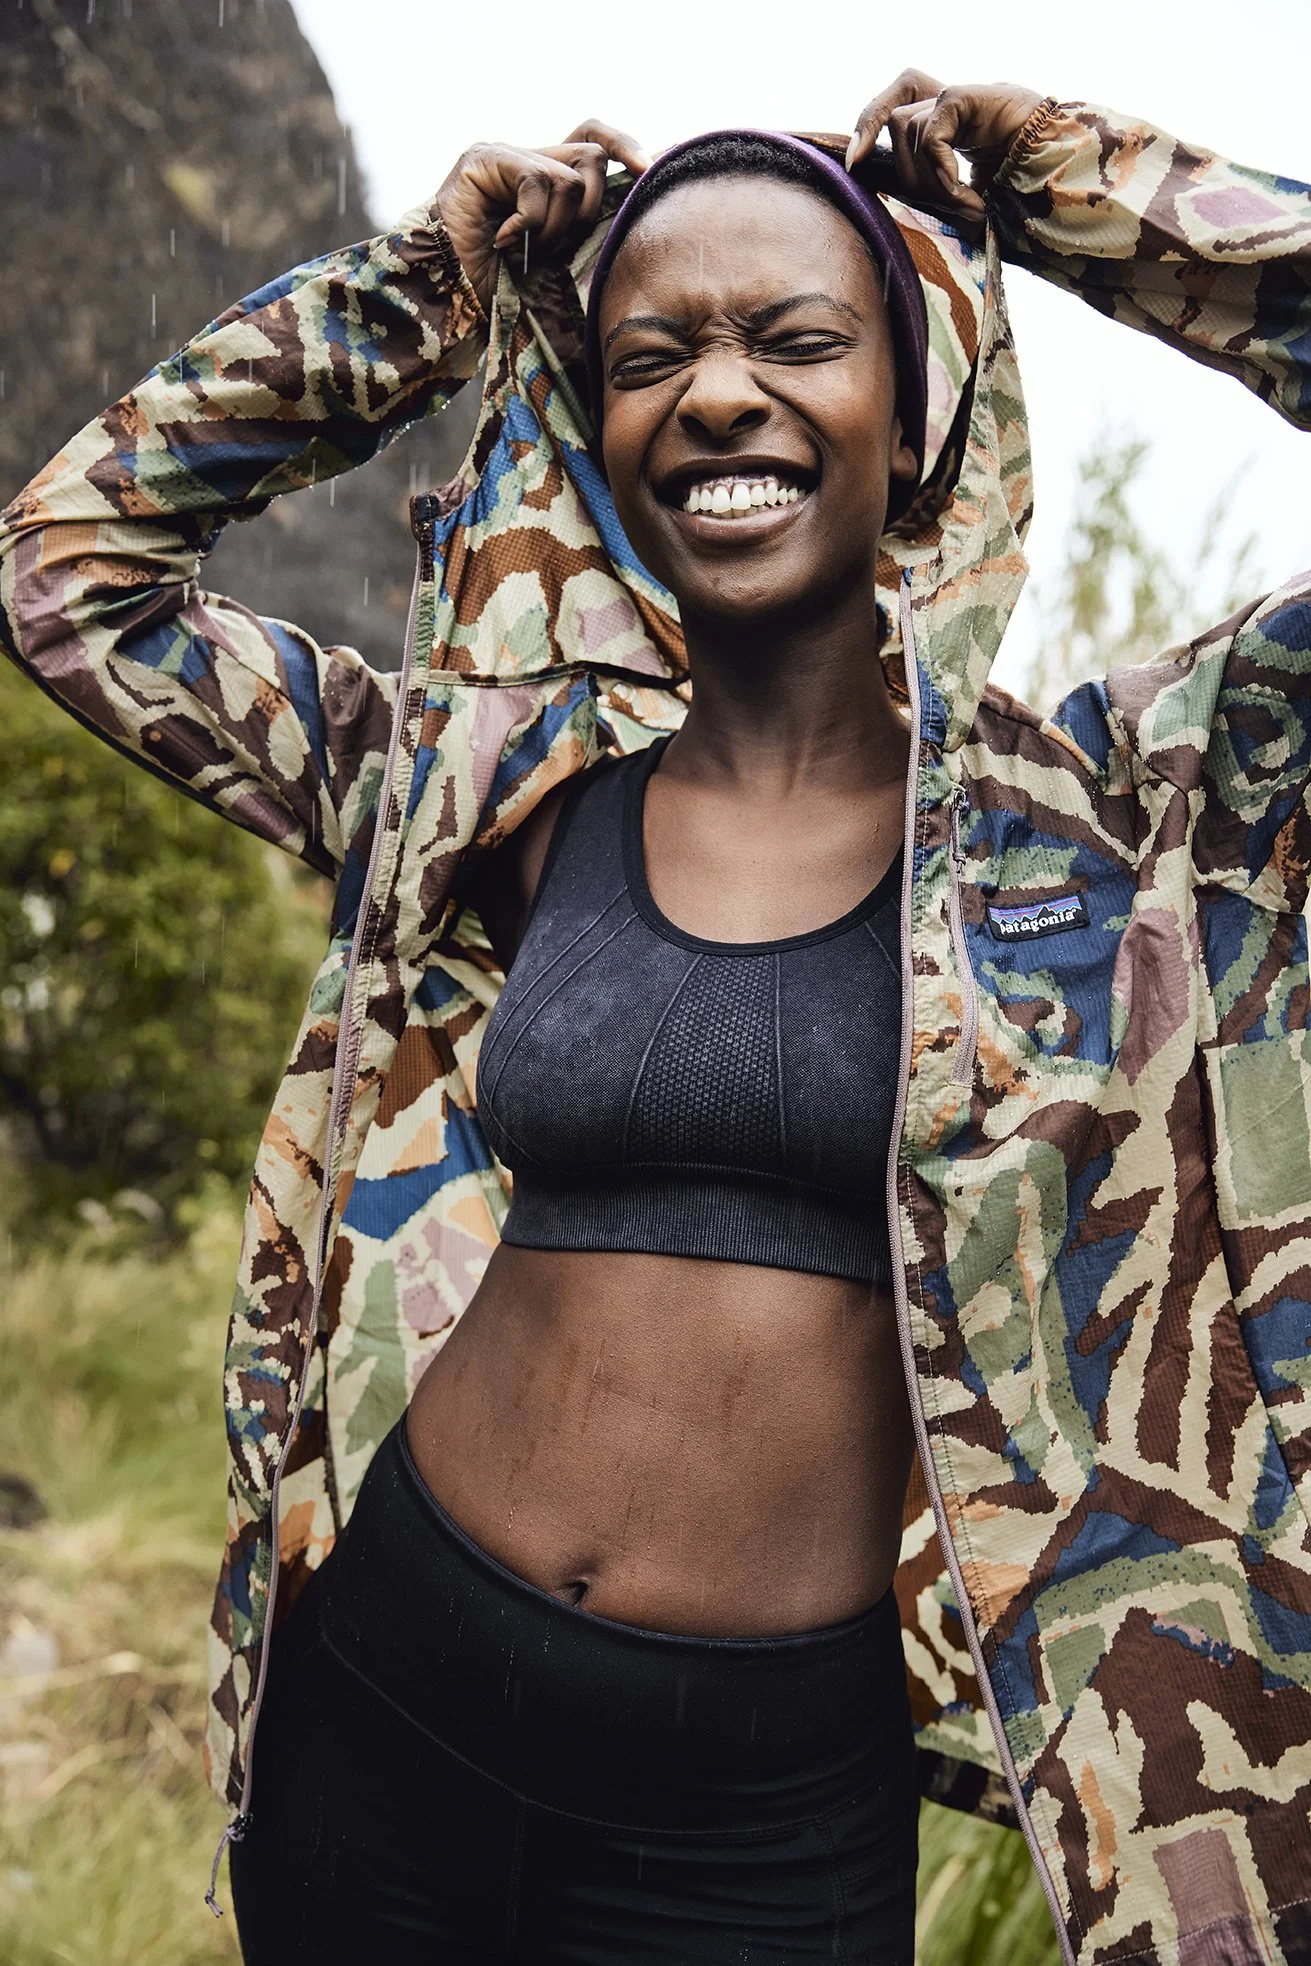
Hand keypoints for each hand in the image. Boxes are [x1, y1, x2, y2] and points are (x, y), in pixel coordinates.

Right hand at [436, 119, 650, 312]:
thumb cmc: (494, 284)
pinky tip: (504, 242)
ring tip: (524, 250)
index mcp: (545, 178)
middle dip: (589, 209)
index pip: (591, 139)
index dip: (623, 146)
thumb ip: (581, 229)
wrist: (444, 291)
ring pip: (567, 180)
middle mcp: (527, 158)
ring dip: (554, 229)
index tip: (648, 171)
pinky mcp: (484, 158)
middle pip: (591, 154)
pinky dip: (528, 223)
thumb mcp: (552, 256)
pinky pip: (535, 183)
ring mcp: (504, 155)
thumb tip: (630, 216)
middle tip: (557, 245)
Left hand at [846, 71, 1043, 221]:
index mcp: (946, 125)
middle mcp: (949, 105)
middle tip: (944, 205)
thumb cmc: (1021, 191)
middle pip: (895, 123)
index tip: (854, 163)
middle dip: (907, 173)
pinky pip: (933, 128)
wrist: (1063, 169)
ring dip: (929, 177)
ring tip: (962, 203)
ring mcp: (961, 97)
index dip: (868, 126)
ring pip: (909, 128)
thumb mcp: (968, 200)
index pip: (894, 107)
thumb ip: (938, 199)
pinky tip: (961, 189)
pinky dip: (939, 164)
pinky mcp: (971, 95)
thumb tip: (899, 224)